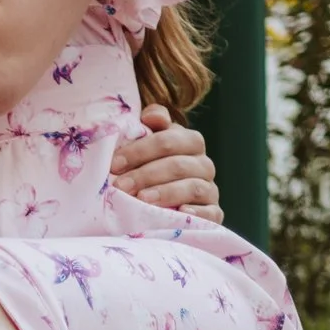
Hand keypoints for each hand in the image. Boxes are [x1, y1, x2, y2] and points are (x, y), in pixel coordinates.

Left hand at [109, 103, 222, 221]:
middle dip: (146, 175)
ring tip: (142, 199)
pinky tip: (179, 212)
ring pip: (193, 187)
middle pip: (178, 165)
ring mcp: (210, 190)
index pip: (169, 140)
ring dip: (166, 193)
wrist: (165, 201)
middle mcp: (204, 164)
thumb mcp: (150, 142)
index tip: (114, 164)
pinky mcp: (214, 214)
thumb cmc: (152, 166)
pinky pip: (210, 213)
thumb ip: (152, 124)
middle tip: (121, 186)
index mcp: (191, 142)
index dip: (140, 150)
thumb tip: (151, 116)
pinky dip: (196, 213)